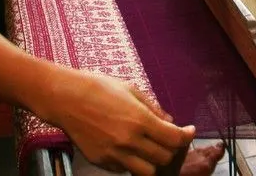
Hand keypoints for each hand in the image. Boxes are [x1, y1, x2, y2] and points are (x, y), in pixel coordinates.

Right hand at [43, 69, 193, 174]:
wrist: (66, 98)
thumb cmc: (98, 87)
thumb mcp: (130, 90)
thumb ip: (153, 108)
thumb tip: (170, 121)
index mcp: (139, 119)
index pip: (174, 138)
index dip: (186, 136)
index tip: (189, 131)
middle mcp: (129, 140)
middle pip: (165, 157)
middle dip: (170, 148)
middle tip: (167, 138)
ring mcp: (115, 153)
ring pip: (148, 171)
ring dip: (153, 161)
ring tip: (149, 148)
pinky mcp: (102, 161)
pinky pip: (125, 169)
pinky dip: (132, 162)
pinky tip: (128, 148)